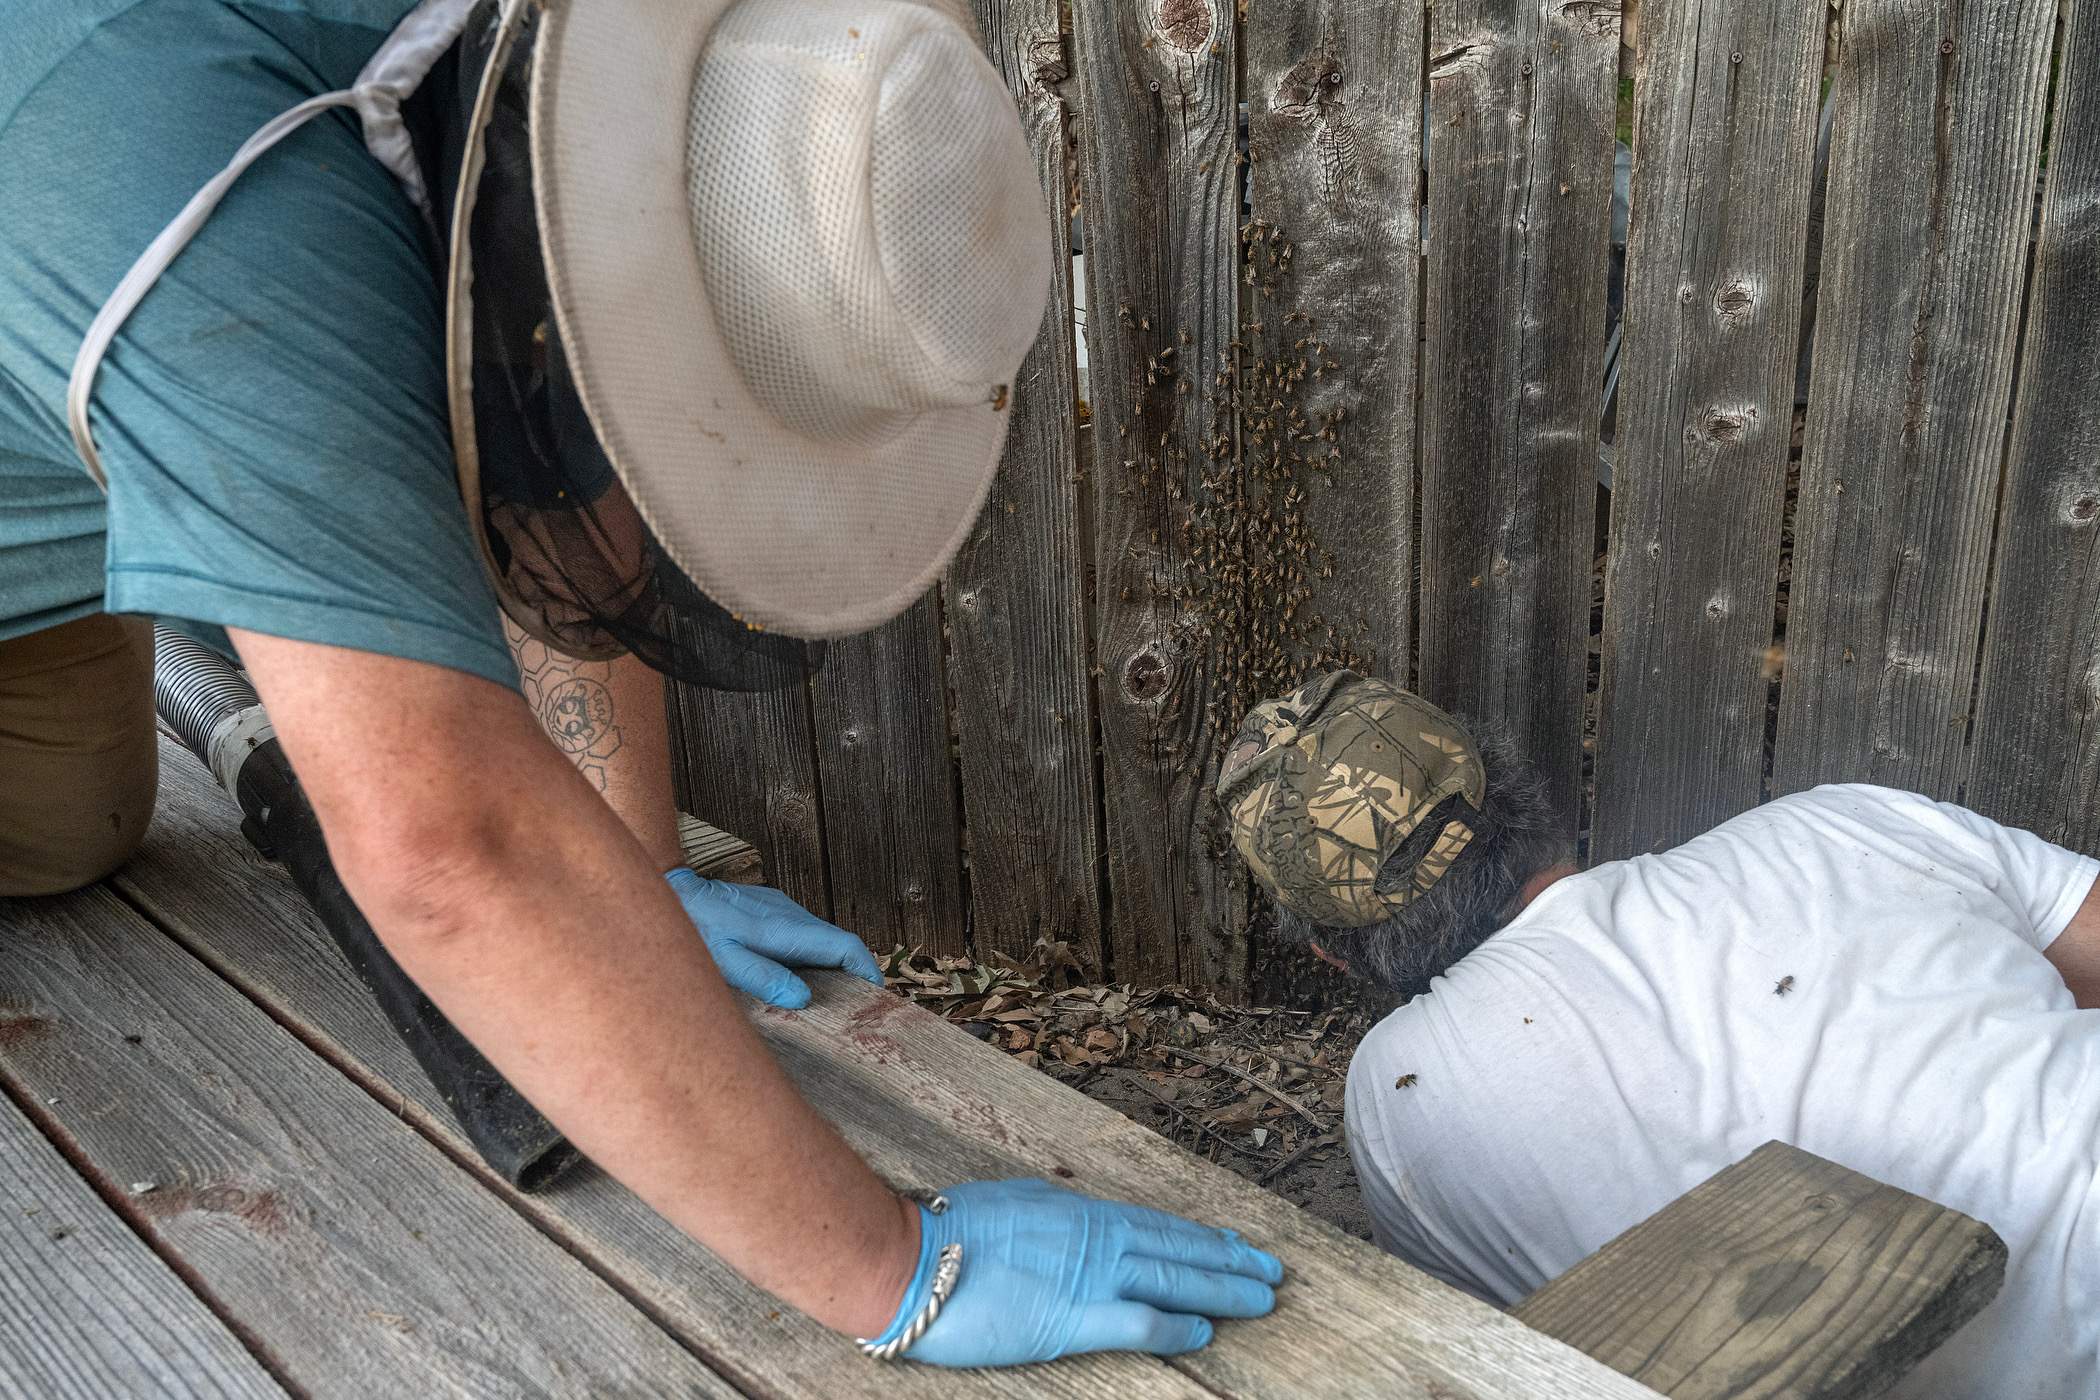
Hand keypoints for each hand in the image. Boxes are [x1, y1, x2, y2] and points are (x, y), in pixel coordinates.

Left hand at [664, 868, 883, 1008]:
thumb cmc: (697, 929)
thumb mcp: (725, 962)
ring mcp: (784, 911)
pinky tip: (796, 979)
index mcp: (787, 930)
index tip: (876, 996)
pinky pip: (804, 936)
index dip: (867, 970)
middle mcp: (792, 916)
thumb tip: (803, 1000)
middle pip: (838, 945)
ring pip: (821, 941)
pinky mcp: (774, 911)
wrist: (677, 891)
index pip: (845, 946)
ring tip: (828, 1001)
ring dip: (831, 967)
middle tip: (856, 1009)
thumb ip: (764, 979)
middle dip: (853, 975)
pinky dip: (812, 958)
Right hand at [871, 1179, 1281, 1366]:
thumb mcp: (1014, 1202)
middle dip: (1230, 1260)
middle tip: (1272, 1271)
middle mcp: (1097, 1238)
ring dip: (1223, 1289)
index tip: (1235, 1243)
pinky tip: (1204, 1331)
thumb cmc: (950, 1232)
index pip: (1158, 1225)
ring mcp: (1089, 1277)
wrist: (908, 1260)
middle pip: (1179, 1249)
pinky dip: (1178, 1326)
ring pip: (1174, 1279)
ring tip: (1260, 1297)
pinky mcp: (1073, 1319)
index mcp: (1081, 1212)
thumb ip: (1052, 1212)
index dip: (1202, 1237)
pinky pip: (1142, 1322)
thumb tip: (1073, 1212)